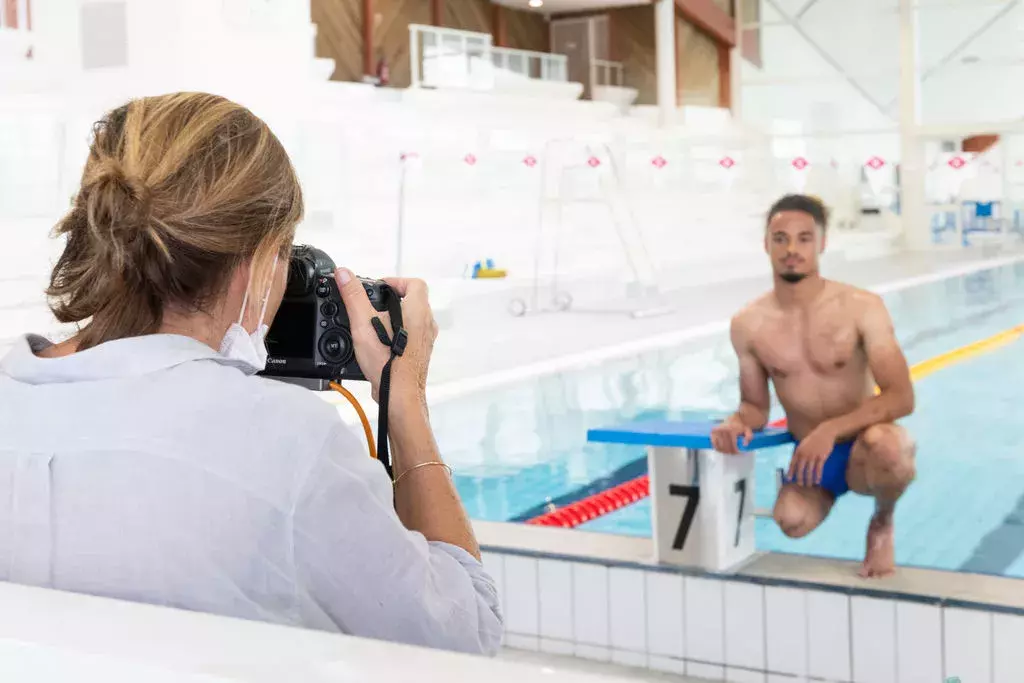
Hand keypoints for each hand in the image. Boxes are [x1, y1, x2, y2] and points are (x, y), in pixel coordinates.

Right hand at [335, 268, 436, 401]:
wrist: (399, 395)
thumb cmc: (387, 362)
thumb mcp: (363, 323)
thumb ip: (354, 296)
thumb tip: (344, 274)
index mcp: (418, 311)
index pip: (415, 284)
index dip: (397, 280)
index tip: (381, 286)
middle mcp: (427, 325)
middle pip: (414, 301)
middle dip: (393, 299)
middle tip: (374, 304)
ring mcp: (426, 341)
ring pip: (413, 320)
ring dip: (395, 317)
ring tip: (375, 324)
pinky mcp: (420, 355)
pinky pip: (411, 337)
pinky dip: (397, 334)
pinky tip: (381, 343)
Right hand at [711, 416, 752, 454]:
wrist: (734, 419)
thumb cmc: (741, 426)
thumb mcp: (748, 430)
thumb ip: (749, 437)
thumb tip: (745, 444)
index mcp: (731, 430)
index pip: (732, 444)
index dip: (735, 450)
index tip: (738, 453)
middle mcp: (723, 430)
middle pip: (726, 446)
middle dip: (730, 451)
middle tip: (733, 453)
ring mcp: (717, 431)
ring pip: (719, 446)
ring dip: (724, 451)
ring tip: (728, 452)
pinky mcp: (713, 432)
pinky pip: (714, 443)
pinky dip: (717, 448)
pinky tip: (721, 450)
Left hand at [787, 424, 836, 485]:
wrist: (824, 433)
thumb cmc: (813, 439)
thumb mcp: (803, 444)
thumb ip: (799, 453)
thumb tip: (796, 463)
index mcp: (798, 451)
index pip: (793, 463)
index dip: (790, 472)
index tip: (789, 479)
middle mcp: (804, 454)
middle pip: (800, 469)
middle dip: (799, 478)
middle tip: (799, 485)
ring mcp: (813, 456)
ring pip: (809, 470)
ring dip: (809, 479)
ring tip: (808, 485)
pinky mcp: (822, 457)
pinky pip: (819, 469)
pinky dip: (818, 476)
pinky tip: (817, 481)